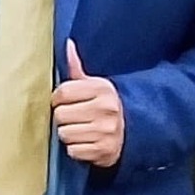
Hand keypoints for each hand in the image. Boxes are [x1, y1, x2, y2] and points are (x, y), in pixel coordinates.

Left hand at [53, 41, 125, 167]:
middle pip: (60, 115)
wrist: (135, 130)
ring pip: (64, 134)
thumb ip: (77, 67)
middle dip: (63, 118)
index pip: (62, 93)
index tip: (65, 102)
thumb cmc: (106, 106)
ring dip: (69, 134)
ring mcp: (106, 130)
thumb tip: (67, 44)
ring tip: (82, 130)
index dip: (58, 99)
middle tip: (75, 118)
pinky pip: (73, 151)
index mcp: (102, 89)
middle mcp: (105, 108)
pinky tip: (87, 142)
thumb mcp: (96, 85)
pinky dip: (76, 149)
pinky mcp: (104, 150)